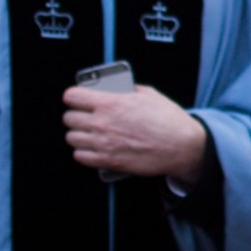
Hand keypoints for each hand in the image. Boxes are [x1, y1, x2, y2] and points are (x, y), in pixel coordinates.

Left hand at [61, 84, 205, 184]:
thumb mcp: (149, 94)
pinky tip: (93, 147)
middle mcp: (102, 123)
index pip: (72, 96)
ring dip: (78, 134)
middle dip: (76, 115)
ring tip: (89, 132)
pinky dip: (84, 152)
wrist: (181, 146)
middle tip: (85, 115)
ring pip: (71, 138)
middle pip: (68, 118)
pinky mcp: (106, 161)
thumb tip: (117, 89)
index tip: (76, 98)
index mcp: (111, 103)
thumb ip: (127, 90)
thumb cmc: (168, 120)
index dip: (73, 96)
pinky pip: (80, 156)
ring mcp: (102, 144)